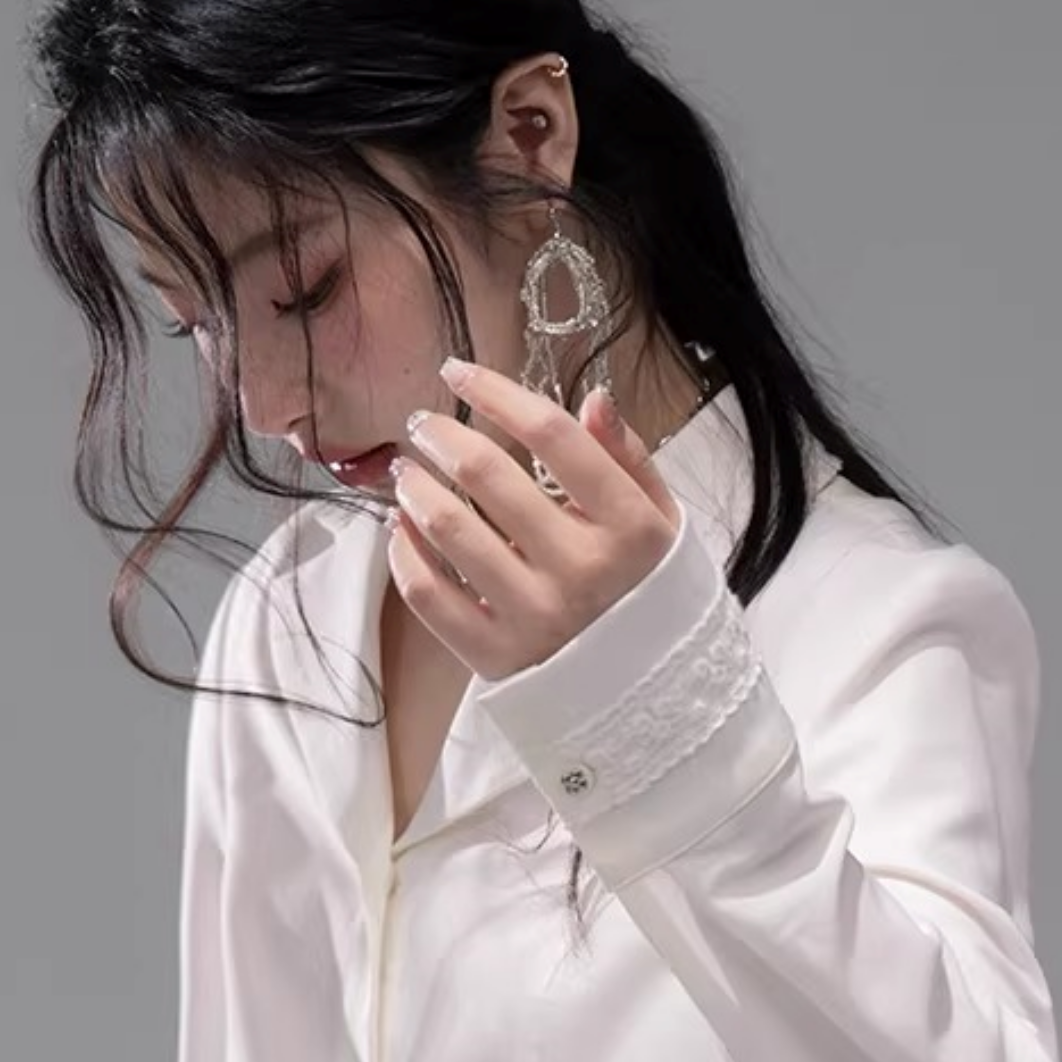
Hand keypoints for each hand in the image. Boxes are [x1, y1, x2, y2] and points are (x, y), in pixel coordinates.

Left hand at [387, 357, 683, 681]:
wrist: (647, 690)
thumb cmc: (646, 591)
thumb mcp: (659, 520)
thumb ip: (628, 458)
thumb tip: (592, 398)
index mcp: (627, 527)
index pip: (552, 436)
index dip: (496, 392)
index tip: (459, 372)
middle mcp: (581, 570)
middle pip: (489, 475)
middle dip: (442, 436)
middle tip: (423, 425)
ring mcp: (535, 616)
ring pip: (450, 529)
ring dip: (414, 488)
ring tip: (406, 473)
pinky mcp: (496, 656)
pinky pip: (429, 595)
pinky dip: (405, 554)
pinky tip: (402, 530)